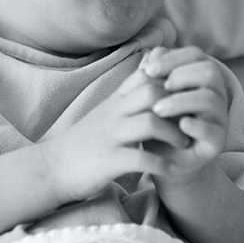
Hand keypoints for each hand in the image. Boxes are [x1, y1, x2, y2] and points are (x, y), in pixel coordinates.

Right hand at [40, 66, 191, 203]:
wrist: (52, 167)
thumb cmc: (84, 141)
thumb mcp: (105, 112)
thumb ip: (127, 95)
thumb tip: (148, 73)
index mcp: (114, 101)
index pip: (146, 75)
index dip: (170, 82)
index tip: (185, 96)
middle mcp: (113, 114)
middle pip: (152, 93)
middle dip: (176, 105)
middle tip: (190, 119)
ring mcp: (111, 136)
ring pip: (150, 123)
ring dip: (174, 134)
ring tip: (184, 143)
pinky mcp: (109, 161)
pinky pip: (142, 159)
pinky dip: (161, 164)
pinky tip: (170, 169)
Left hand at [140, 46, 228, 186]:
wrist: (160, 157)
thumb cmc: (157, 119)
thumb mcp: (152, 94)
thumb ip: (154, 73)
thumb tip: (151, 56)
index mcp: (201, 78)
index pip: (196, 54)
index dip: (173, 58)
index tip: (148, 70)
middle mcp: (215, 95)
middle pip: (210, 71)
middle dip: (181, 75)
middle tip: (160, 87)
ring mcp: (218, 119)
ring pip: (210, 99)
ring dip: (180, 101)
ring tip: (158, 109)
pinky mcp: (217, 142)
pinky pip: (212, 130)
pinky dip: (196, 125)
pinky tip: (179, 126)